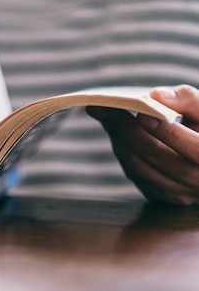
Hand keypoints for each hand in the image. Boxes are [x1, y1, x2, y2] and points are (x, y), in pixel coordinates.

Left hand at [87, 85, 198, 204]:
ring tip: (107, 114)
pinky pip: (134, 173)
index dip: (167, 132)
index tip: (142, 114)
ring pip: (139, 166)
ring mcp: (179, 194)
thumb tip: (156, 96)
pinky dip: (122, 149)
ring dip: (119, 138)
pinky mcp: (161, 197)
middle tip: (104, 106)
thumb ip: (187, 100)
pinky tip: (116, 131)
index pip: (195, 149)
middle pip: (157, 156)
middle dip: (127, 129)